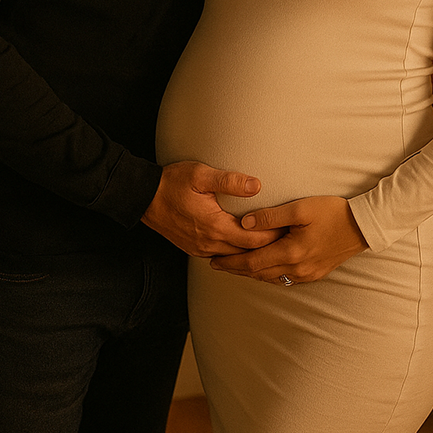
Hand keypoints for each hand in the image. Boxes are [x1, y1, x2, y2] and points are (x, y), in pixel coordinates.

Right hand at [141, 161, 283, 257]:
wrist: (143, 197)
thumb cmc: (172, 182)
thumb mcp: (201, 174)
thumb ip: (230, 181)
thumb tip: (257, 185)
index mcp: (214, 226)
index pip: (253, 240)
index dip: (273, 236)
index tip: (289, 229)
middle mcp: (209, 244)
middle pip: (247, 253)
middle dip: (268, 247)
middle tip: (288, 238)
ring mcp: (200, 249)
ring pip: (234, 258)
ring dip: (252, 253)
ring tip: (273, 244)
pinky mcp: (194, 249)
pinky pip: (222, 256)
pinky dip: (237, 254)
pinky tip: (246, 246)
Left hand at [209, 196, 367, 283]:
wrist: (363, 226)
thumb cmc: (332, 212)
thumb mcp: (300, 208)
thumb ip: (270, 217)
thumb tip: (244, 223)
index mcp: (291, 252)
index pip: (252, 262)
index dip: (231, 262)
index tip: (213, 259)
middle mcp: (297, 269)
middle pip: (258, 273)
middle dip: (235, 269)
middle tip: (216, 264)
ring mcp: (307, 274)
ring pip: (270, 278)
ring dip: (251, 273)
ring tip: (234, 265)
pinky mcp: (314, 274)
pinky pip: (283, 278)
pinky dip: (268, 274)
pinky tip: (262, 268)